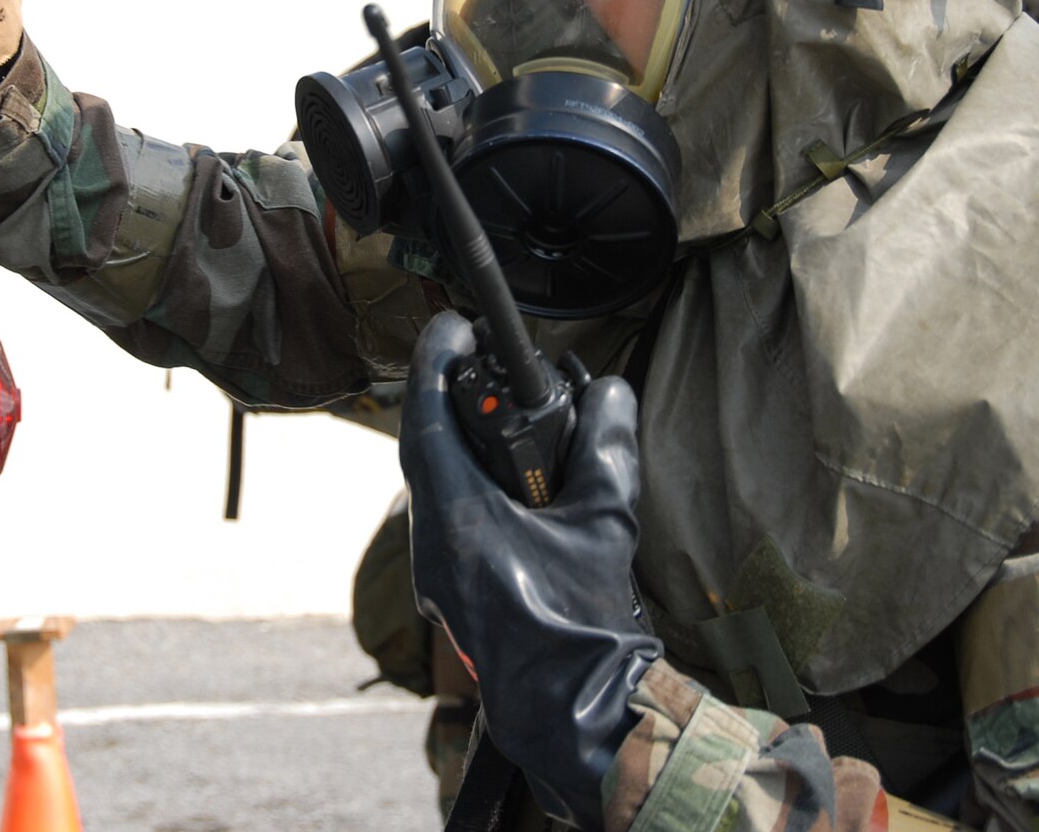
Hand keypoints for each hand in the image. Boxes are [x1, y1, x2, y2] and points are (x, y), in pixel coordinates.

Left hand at [399, 311, 660, 830]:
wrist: (579, 709)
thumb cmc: (586, 623)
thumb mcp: (604, 520)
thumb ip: (606, 446)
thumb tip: (611, 393)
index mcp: (460, 519)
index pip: (427, 422)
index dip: (434, 365)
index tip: (451, 327)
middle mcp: (435, 543)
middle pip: (427, 450)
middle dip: (450, 399)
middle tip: (480, 360)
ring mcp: (439, 573)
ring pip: (435, 486)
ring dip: (462, 444)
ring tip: (499, 413)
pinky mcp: (453, 592)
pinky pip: (448, 520)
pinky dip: (471, 485)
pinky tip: (507, 479)